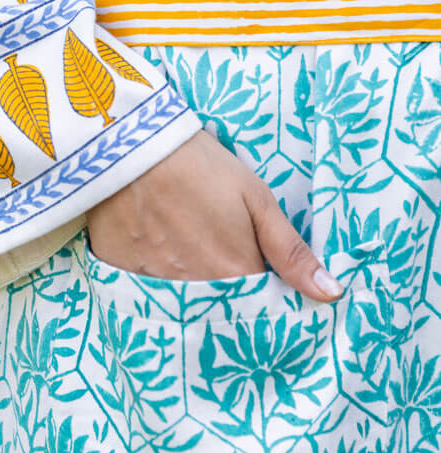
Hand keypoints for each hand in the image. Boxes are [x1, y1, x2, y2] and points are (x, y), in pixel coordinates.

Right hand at [86, 128, 343, 301]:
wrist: (134, 143)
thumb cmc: (202, 165)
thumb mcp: (255, 198)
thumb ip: (290, 251)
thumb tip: (331, 294)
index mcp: (234, 273)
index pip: (258, 306)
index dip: (261, 293)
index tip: (260, 278)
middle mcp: (195, 287)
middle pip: (218, 309)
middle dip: (225, 298)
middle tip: (217, 259)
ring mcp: (154, 282)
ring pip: (180, 301)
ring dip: (189, 288)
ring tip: (186, 253)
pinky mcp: (121, 270)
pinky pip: (142, 289)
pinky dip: (151, 276)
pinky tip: (153, 249)